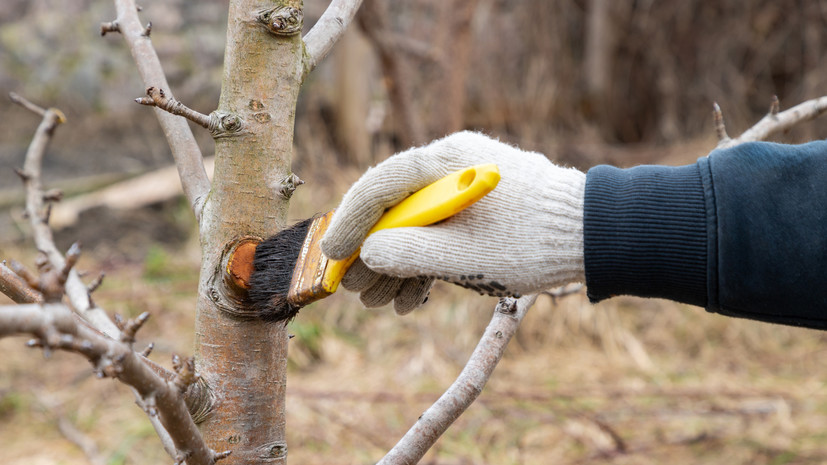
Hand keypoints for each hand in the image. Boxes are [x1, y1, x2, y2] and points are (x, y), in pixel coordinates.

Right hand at [320, 131, 585, 313]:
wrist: (600, 237)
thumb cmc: (535, 241)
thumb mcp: (462, 255)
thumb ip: (407, 252)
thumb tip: (369, 252)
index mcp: (448, 161)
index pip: (381, 185)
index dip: (350, 222)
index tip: (332, 255)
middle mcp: (455, 165)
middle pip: (396, 207)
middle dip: (374, 254)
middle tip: (356, 291)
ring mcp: (469, 187)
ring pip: (418, 224)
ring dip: (399, 266)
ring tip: (383, 305)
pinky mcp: (483, 208)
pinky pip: (443, 232)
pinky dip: (427, 264)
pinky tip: (413, 299)